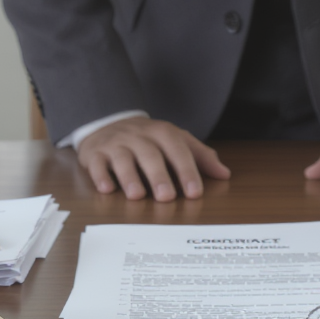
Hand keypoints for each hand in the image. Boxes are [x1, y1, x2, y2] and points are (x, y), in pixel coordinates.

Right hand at [78, 117, 230, 200]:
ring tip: (137, 196)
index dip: (187, 170)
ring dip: (129, 177)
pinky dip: (100, 176)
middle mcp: (138, 136)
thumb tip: (224, 174)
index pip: (177, 149)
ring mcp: (115, 143)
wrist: (108, 121)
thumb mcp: (176, 141)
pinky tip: (107, 189)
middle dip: (158, 176)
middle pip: (150, 154)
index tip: (194, 192)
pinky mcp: (95, 153)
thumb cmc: (148, 139)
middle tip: (166, 197)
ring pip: (122, 158)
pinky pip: (96, 163)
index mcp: (162, 132)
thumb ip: (200, 156)